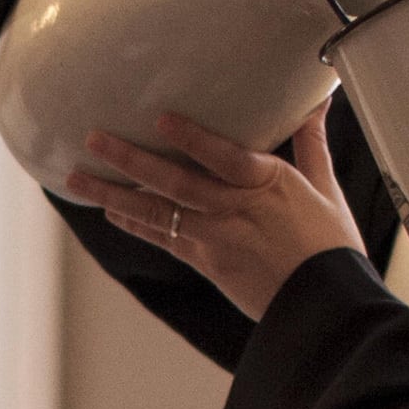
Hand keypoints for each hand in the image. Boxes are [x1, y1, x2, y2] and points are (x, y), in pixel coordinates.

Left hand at [69, 109, 365, 324]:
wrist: (323, 307)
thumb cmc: (330, 246)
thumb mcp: (325, 189)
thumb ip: (311, 144)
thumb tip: (314, 102)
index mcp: (270, 184)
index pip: (225, 157)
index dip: (193, 139)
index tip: (161, 119)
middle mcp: (236, 210)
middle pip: (176, 183)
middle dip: (131, 161)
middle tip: (94, 139)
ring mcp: (216, 239)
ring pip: (158, 212)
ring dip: (114, 194)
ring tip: (78, 178)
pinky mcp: (206, 263)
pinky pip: (162, 240)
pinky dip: (134, 224)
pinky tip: (109, 211)